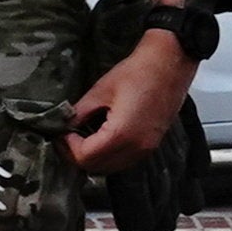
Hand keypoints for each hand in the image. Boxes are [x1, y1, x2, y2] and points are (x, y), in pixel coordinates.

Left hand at [62, 29, 196, 172]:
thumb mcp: (101, 90)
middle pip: (97, 168)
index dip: (67, 147)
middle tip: (67, 137)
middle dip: (77, 155)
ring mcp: (146, 149)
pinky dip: (109, 155)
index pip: (85, 157)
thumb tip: (66, 125)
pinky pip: (125, 160)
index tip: (61, 133)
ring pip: (111, 167)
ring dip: (93, 157)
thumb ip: (81, 112)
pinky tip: (101, 136)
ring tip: (82, 137)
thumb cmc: (138, 71)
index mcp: (121, 135)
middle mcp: (136, 148)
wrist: (170, 62)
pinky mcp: (152, 144)